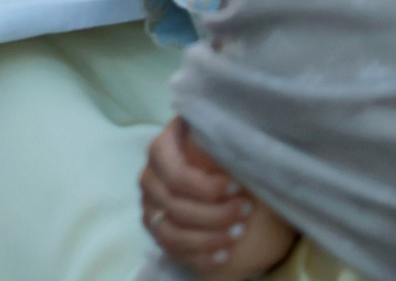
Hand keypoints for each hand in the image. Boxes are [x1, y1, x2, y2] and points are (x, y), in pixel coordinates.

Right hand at [141, 120, 296, 279]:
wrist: (217, 168)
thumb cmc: (221, 150)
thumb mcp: (223, 138)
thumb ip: (225, 141)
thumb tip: (237, 147)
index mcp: (161, 149)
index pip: (174, 175)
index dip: (204, 187)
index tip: (236, 188)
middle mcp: (150, 178)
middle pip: (174, 206)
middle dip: (214, 215)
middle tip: (245, 212)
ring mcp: (151, 206)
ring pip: (172, 233)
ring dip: (209, 238)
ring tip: (238, 233)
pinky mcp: (158, 230)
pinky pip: (173, 251)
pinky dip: (201, 256)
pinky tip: (224, 254)